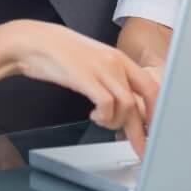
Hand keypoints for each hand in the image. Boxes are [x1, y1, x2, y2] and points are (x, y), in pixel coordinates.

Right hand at [8, 21, 159, 156]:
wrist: (34, 41)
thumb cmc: (60, 54)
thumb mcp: (94, 63)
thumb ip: (111, 79)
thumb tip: (124, 105)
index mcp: (120, 58)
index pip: (151, 86)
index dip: (155, 111)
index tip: (153, 130)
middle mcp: (116, 62)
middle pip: (146, 98)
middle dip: (145, 129)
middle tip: (142, 148)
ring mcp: (102, 68)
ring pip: (127, 105)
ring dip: (117, 123)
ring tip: (102, 122)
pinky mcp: (86, 77)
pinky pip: (107, 104)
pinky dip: (103, 117)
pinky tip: (93, 116)